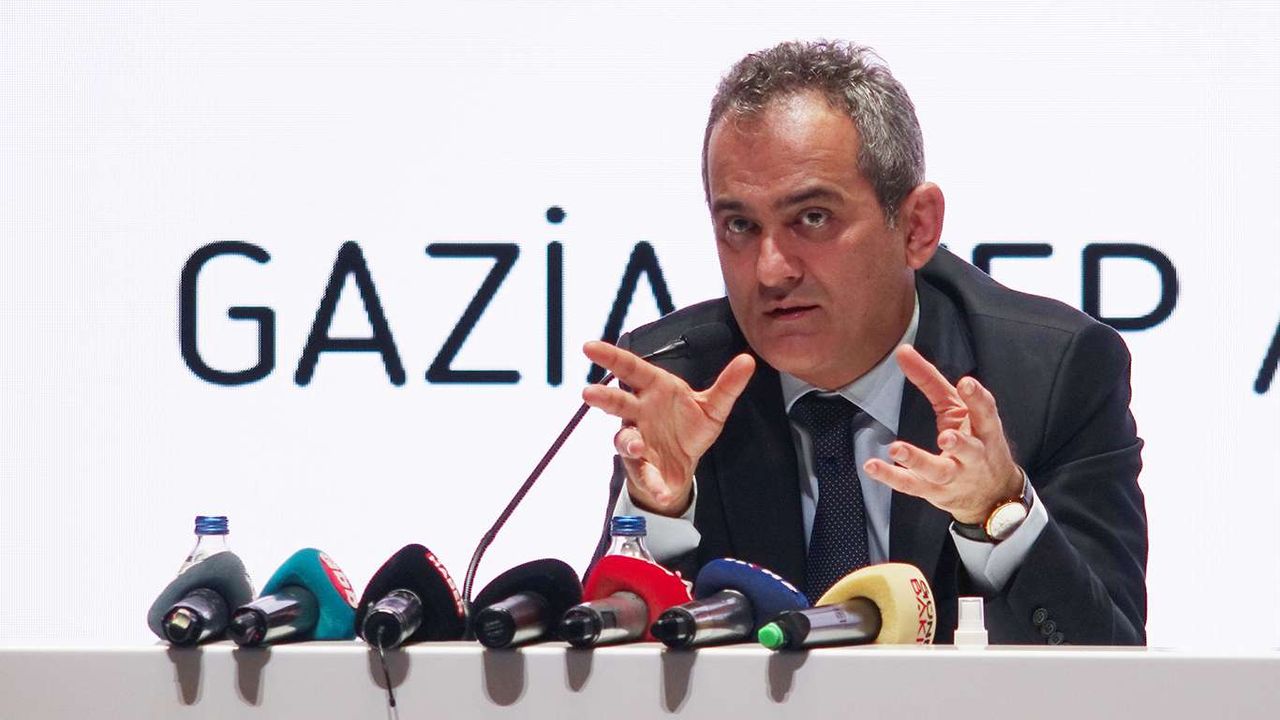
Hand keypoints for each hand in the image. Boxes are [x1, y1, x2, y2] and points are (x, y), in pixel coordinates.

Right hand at [582, 341, 755, 516]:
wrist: (686, 464)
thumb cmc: (690, 426)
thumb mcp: (713, 407)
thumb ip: (728, 385)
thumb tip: (748, 361)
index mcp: (653, 389)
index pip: (629, 369)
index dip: (610, 356)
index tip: (589, 347)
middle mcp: (638, 412)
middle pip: (617, 401)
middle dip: (603, 398)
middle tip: (589, 394)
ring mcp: (636, 439)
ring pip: (624, 438)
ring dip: (627, 442)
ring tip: (634, 446)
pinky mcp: (643, 467)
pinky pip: (644, 473)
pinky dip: (653, 483)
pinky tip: (662, 491)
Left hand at [862, 344, 1022, 523]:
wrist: (992, 494)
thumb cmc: (975, 442)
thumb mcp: (958, 409)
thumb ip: (931, 380)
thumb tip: (902, 351)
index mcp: (984, 431)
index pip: (985, 413)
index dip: (977, 398)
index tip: (966, 383)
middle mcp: (973, 456)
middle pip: (968, 449)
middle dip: (959, 443)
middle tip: (946, 436)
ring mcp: (954, 476)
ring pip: (937, 471)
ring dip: (918, 461)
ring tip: (898, 449)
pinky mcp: (933, 491)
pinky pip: (911, 485)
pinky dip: (891, 476)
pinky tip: (873, 466)